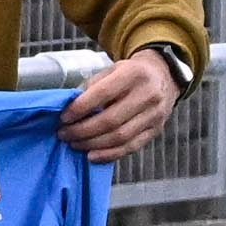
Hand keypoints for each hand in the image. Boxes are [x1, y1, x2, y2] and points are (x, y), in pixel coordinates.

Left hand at [54, 48, 183, 157]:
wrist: (162, 76)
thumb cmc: (129, 74)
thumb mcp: (111, 71)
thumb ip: (91, 87)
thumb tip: (68, 108)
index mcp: (134, 74)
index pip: (103, 94)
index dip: (80, 108)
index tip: (63, 118)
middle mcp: (148, 95)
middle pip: (110, 120)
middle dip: (82, 130)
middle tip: (64, 134)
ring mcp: (155, 115)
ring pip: (120, 137)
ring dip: (92, 144)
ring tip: (74, 143)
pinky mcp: (156, 130)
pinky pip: (130, 147)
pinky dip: (108, 154)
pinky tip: (91, 155)